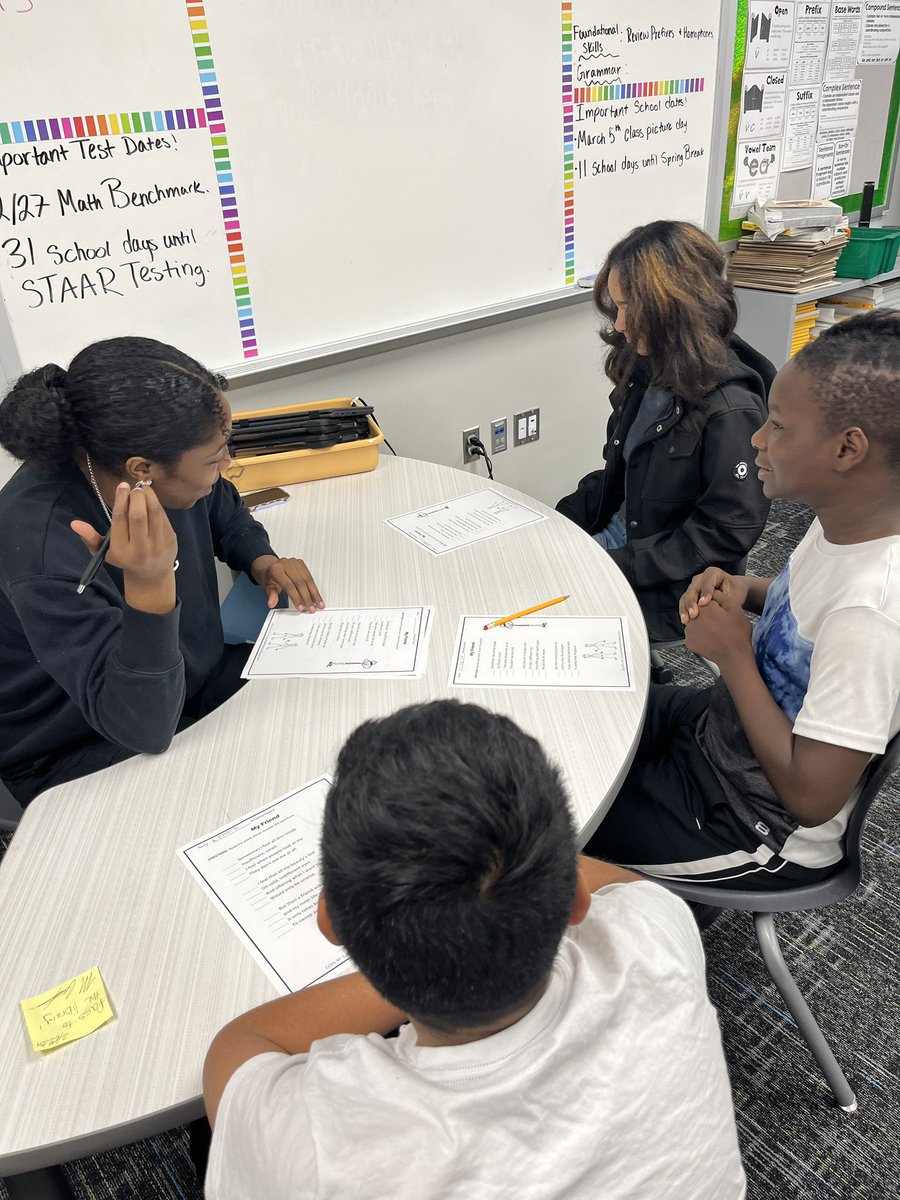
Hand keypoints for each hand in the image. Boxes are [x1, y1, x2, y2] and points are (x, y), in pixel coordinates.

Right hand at [71, 483, 177, 612]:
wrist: (151, 576)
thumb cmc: (124, 558)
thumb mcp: (105, 552)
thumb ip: (90, 538)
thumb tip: (75, 524)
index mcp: (121, 551)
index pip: (120, 519)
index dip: (121, 499)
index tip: (122, 485)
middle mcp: (140, 549)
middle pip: (138, 515)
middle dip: (136, 496)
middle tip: (133, 488)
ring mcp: (158, 545)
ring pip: (154, 513)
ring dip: (149, 496)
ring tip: (142, 488)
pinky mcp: (171, 541)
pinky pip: (164, 517)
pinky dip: (157, 504)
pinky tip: (151, 499)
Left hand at [251, 555, 324, 612]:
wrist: (271, 567)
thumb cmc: (270, 578)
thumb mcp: (268, 587)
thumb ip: (271, 595)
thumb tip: (272, 603)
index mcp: (276, 570)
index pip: (289, 585)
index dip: (296, 598)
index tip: (300, 607)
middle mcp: (286, 564)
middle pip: (300, 583)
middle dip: (307, 598)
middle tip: (311, 608)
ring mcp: (295, 563)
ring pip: (308, 580)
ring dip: (314, 594)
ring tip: (319, 604)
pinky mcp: (301, 563)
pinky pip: (310, 577)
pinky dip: (314, 588)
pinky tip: (317, 596)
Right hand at [679, 568, 749, 624]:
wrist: (734, 592)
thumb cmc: (735, 593)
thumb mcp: (733, 595)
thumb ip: (725, 601)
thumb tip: (717, 611)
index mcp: (713, 573)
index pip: (707, 582)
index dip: (705, 592)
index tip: (703, 603)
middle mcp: (701, 578)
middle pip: (693, 589)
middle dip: (692, 602)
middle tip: (693, 614)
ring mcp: (694, 586)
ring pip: (686, 596)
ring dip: (685, 608)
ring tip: (686, 620)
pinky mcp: (690, 595)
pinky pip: (684, 602)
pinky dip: (684, 611)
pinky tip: (685, 621)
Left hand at [683, 597, 752, 666]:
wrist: (734, 657)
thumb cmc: (737, 634)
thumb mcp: (735, 609)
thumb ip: (721, 596)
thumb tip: (712, 592)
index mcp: (705, 607)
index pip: (706, 600)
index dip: (715, 606)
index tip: (721, 613)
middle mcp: (694, 617)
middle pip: (698, 611)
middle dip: (707, 615)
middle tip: (720, 624)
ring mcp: (689, 631)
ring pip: (695, 622)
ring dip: (702, 625)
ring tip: (716, 632)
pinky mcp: (689, 642)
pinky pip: (693, 635)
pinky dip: (699, 636)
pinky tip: (710, 639)